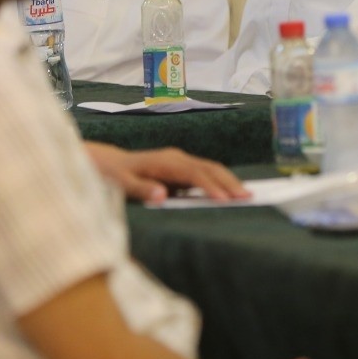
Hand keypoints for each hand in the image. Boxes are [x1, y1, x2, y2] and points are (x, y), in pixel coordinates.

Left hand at [83, 142, 246, 203]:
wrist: (109, 163)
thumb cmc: (114, 175)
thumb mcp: (122, 184)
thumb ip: (142, 189)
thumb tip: (162, 196)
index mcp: (166, 162)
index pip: (195, 174)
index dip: (211, 187)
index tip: (226, 200)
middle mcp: (178, 158)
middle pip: (211, 167)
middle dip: (230, 182)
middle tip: (248, 197)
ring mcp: (181, 161)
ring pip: (212, 168)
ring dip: (229, 181)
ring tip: (247, 196)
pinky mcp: (182, 168)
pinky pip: (207, 173)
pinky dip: (221, 181)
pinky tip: (231, 193)